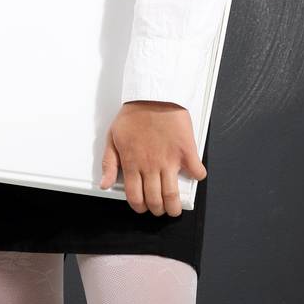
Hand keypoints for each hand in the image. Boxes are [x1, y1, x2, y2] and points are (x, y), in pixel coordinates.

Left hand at [99, 101, 206, 216]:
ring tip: (174, 207)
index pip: (136, 197)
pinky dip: (197, 176)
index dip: (140, 207)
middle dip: (157, 210)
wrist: (153, 94)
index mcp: (133, 163)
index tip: (143, 207)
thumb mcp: (113, 137)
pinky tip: (193, 174)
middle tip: (159, 207)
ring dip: (174, 206)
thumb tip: (105, 185)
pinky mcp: (186, 150)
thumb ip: (109, 163)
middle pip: (155, 201)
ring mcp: (169, 160)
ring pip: (173, 195)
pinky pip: (196, 171)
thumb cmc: (133, 114)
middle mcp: (151, 166)